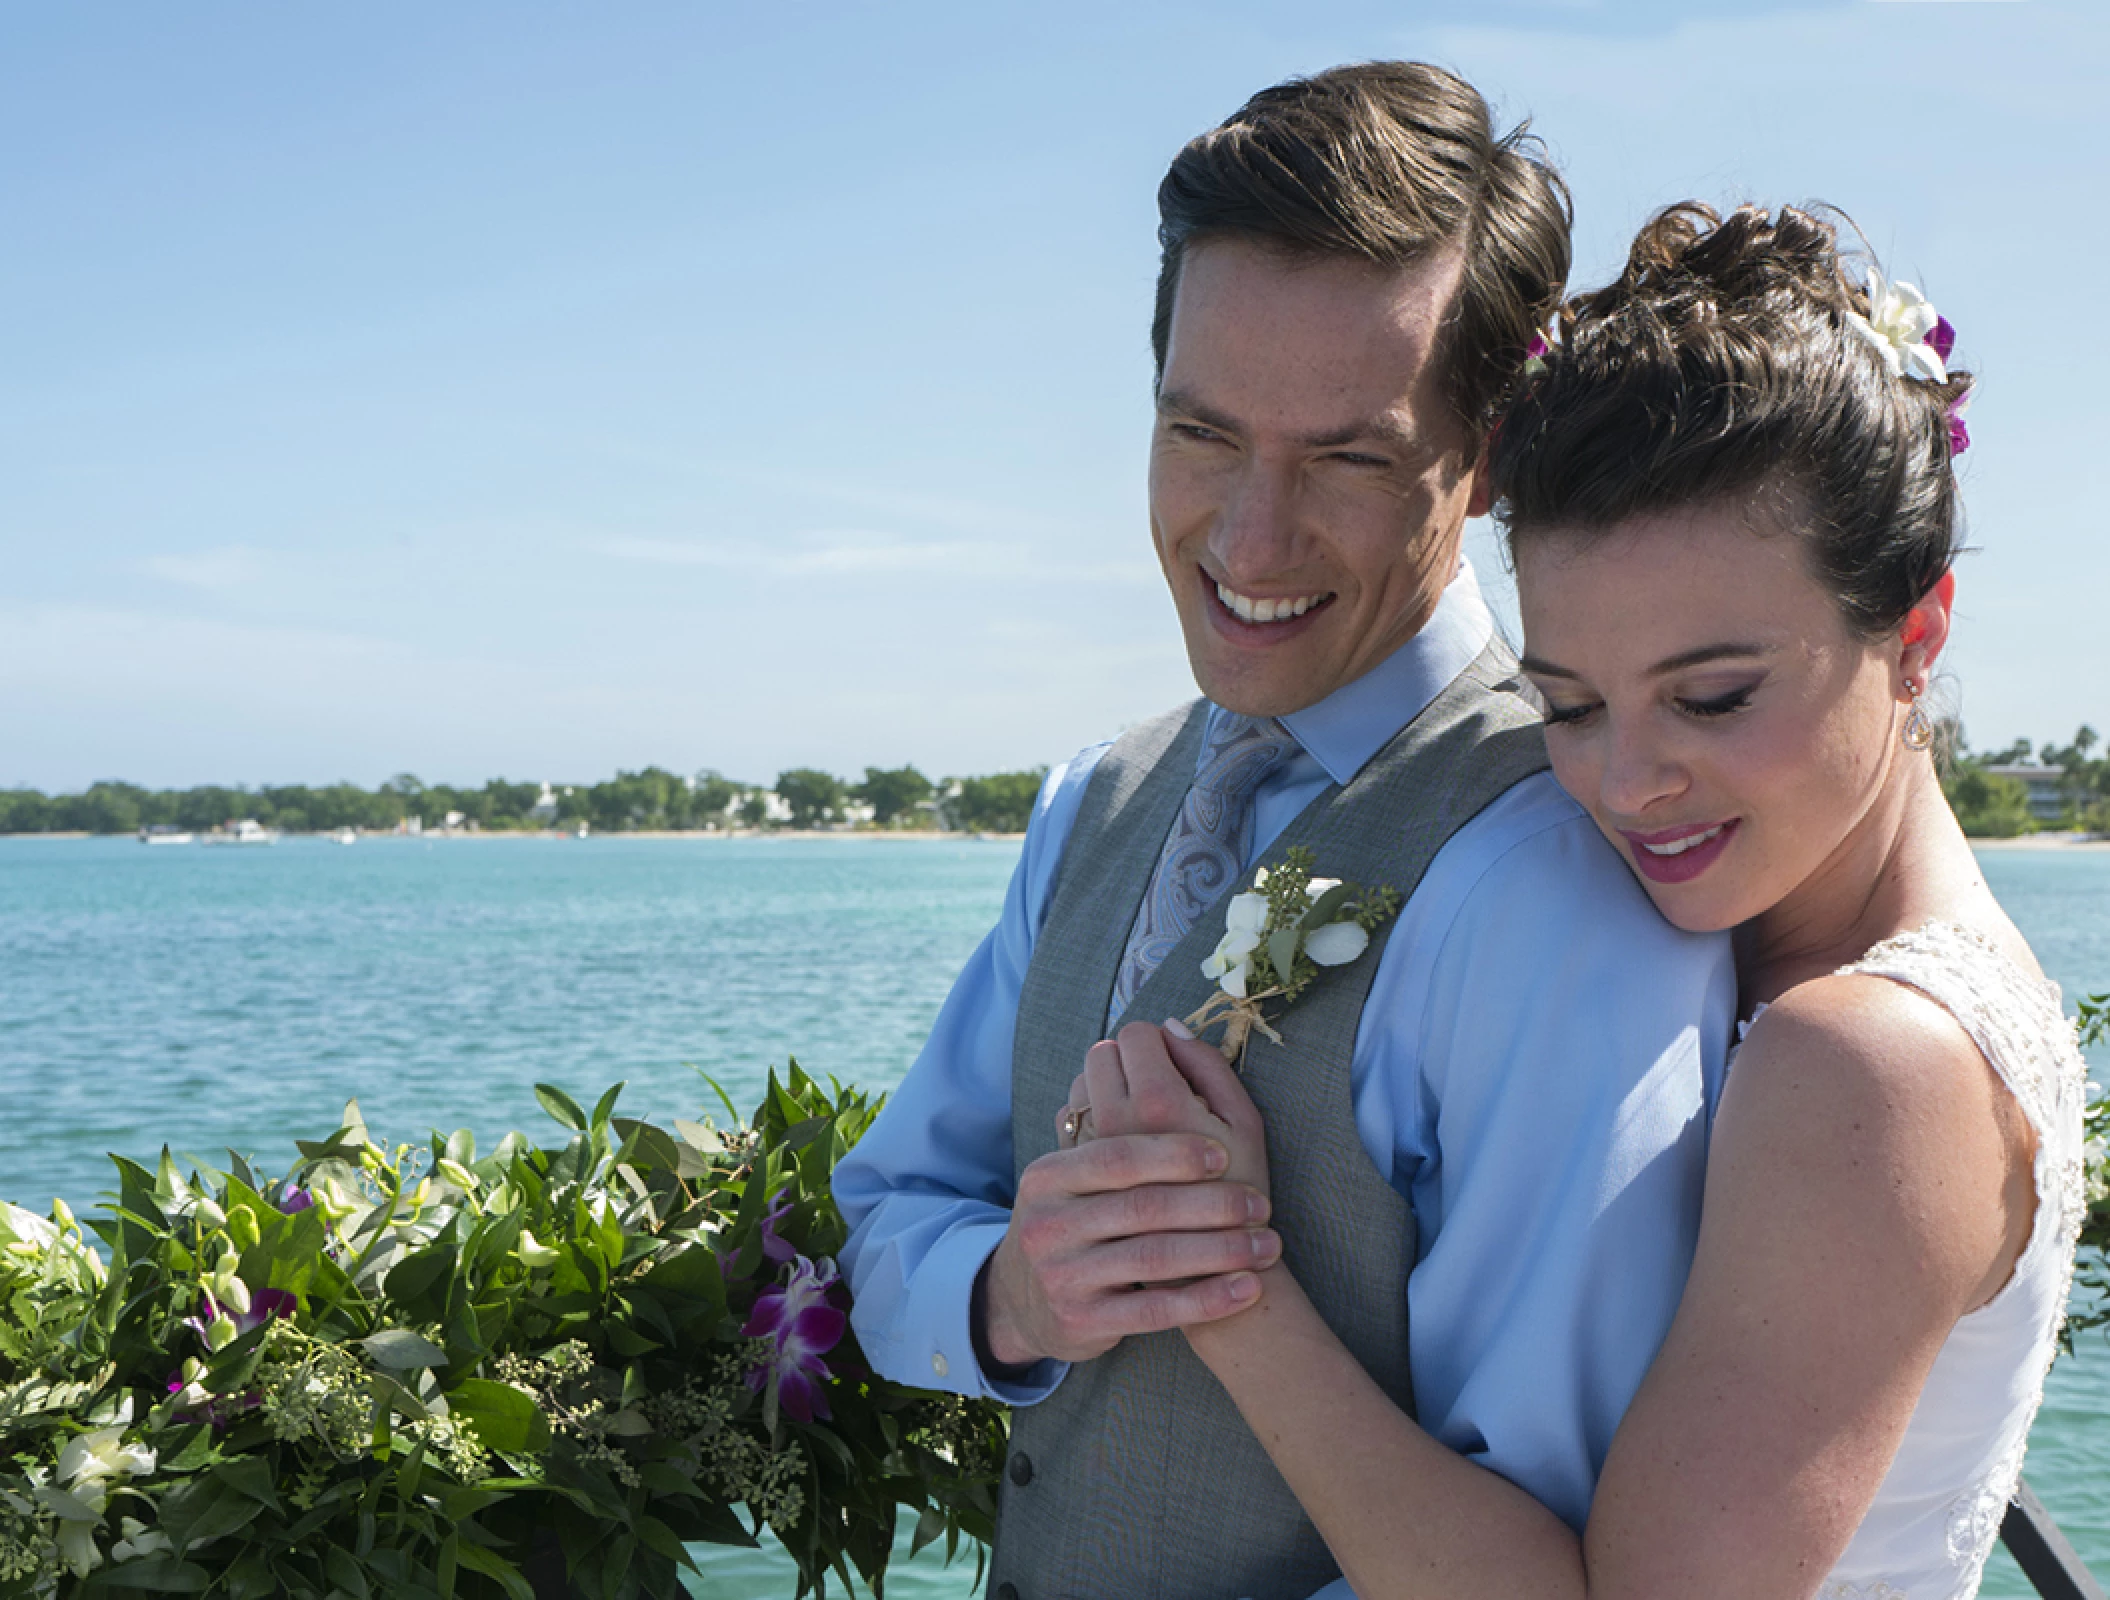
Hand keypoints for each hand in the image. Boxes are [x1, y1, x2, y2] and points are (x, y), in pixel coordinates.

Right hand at [978, 1127, 1278, 1368]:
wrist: (1026, 1302)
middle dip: (1212, 1204)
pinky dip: (1208, 1300)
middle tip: (1259, 1204)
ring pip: (1154, 1258)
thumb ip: (1117, 1108)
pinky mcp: (1082, 1321)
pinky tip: (1246, 1289)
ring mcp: (1062, 1275)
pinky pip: (1156, 1310)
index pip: (1117, 1155)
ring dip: (1222, 1251)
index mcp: (1049, 1175)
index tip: (1223, 1155)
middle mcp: (1048, 1223)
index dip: (1174, 1153)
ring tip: (1266, 1245)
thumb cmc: (1075, 1218)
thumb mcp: (1076, 1170)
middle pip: (1142, 1206)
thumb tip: (1170, 1031)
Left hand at [1068, 1021, 1270, 1199]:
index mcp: (1158, 1103)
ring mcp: (1088, 1144)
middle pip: (1103, 1051)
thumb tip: (1171, 1027)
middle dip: (1131, 1057)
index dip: (1160, 1040)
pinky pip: (1070, 1114)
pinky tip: (1125, 1133)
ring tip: (1144, 1110)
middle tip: (1161, 1081)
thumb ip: (1209, 1065)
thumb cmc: (1236, 1192)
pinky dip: (1093, 1110)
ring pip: (1082, 1081)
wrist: (1201, 1268)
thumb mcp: (1245, 1123)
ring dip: (1108, 1082)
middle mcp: (1113, 1120)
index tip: (1177, 1061)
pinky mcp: (1073, 1168)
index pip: (1138, 1034)